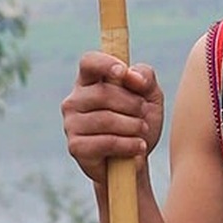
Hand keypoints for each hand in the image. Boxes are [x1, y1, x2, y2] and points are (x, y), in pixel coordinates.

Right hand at [62, 52, 164, 182]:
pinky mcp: (75, 147)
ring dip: (133, 126)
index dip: (105, 64)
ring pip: (105, 119)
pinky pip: (105, 142)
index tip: (123, 73)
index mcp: (90, 81)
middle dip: (132, 104)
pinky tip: (138, 146)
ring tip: (142, 132)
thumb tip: (133, 76)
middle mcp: (75, 100)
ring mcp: (71, 123)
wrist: (135, 161)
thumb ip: (145, 77)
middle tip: (144, 114)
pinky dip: (128, 144)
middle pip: (103, 93)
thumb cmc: (139, 123)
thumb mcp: (150, 97)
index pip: (89, 62)